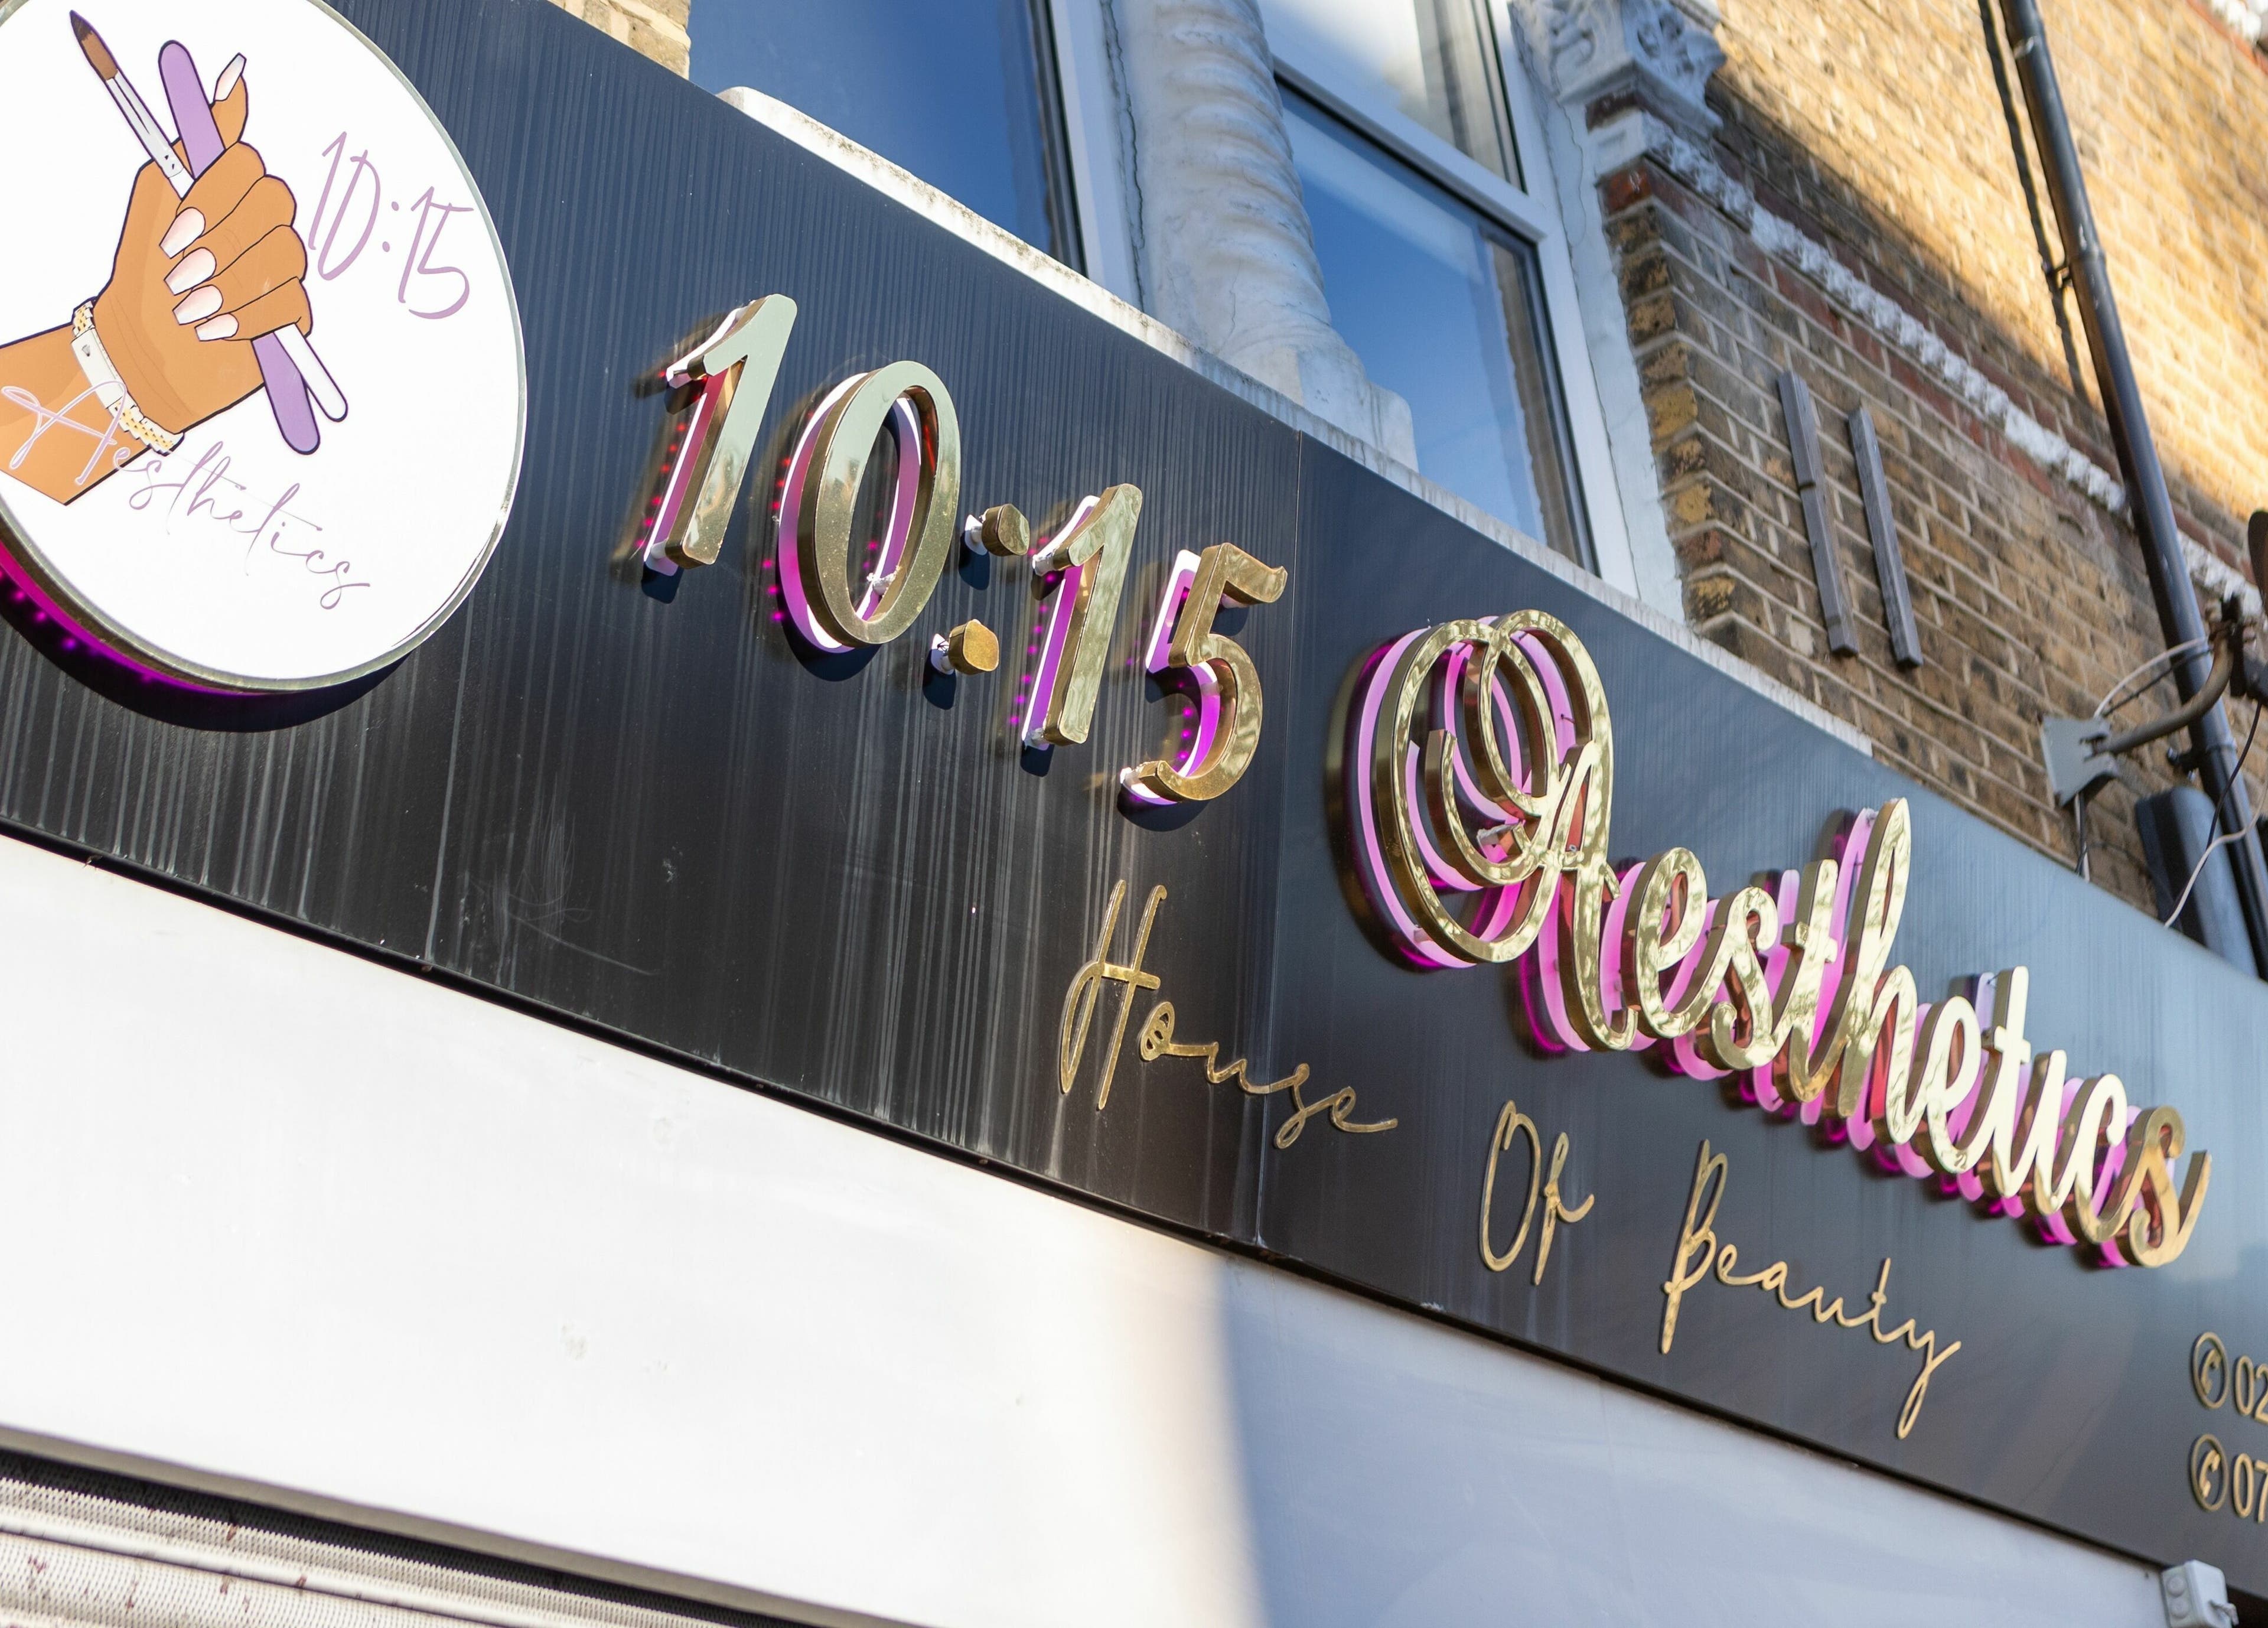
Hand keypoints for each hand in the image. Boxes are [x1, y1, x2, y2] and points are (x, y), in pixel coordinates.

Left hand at [89, 73, 312, 437]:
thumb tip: (231, 80)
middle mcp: (259, 224)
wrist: (146, 351)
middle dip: (223, 243)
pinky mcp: (293, 315)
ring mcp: (280, 269)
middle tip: (183, 273)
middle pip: (275, 206)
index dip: (216, 196)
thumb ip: (192, 143)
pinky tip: (214, 330)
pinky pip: (290, 305)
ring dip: (227, 287)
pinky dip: (245, 320)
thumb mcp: (157, 199)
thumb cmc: (143, 277)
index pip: (248, 165)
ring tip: (190, 310)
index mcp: (226, 191)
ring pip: (283, 257)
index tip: (178, 230)